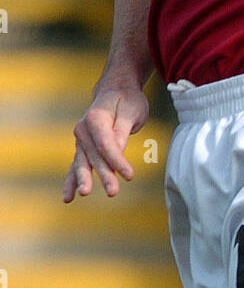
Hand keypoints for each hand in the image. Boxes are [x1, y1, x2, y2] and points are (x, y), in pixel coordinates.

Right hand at [64, 83, 148, 201]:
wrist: (115, 89)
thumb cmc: (127, 100)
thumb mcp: (131, 111)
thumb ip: (122, 131)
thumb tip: (117, 151)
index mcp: (96, 118)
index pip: (106, 144)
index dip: (117, 161)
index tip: (130, 175)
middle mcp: (83, 129)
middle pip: (94, 156)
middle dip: (104, 174)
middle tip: (113, 191)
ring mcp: (80, 139)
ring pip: (83, 163)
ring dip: (84, 179)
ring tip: (84, 193)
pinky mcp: (82, 148)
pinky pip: (76, 166)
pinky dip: (71, 181)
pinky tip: (68, 198)